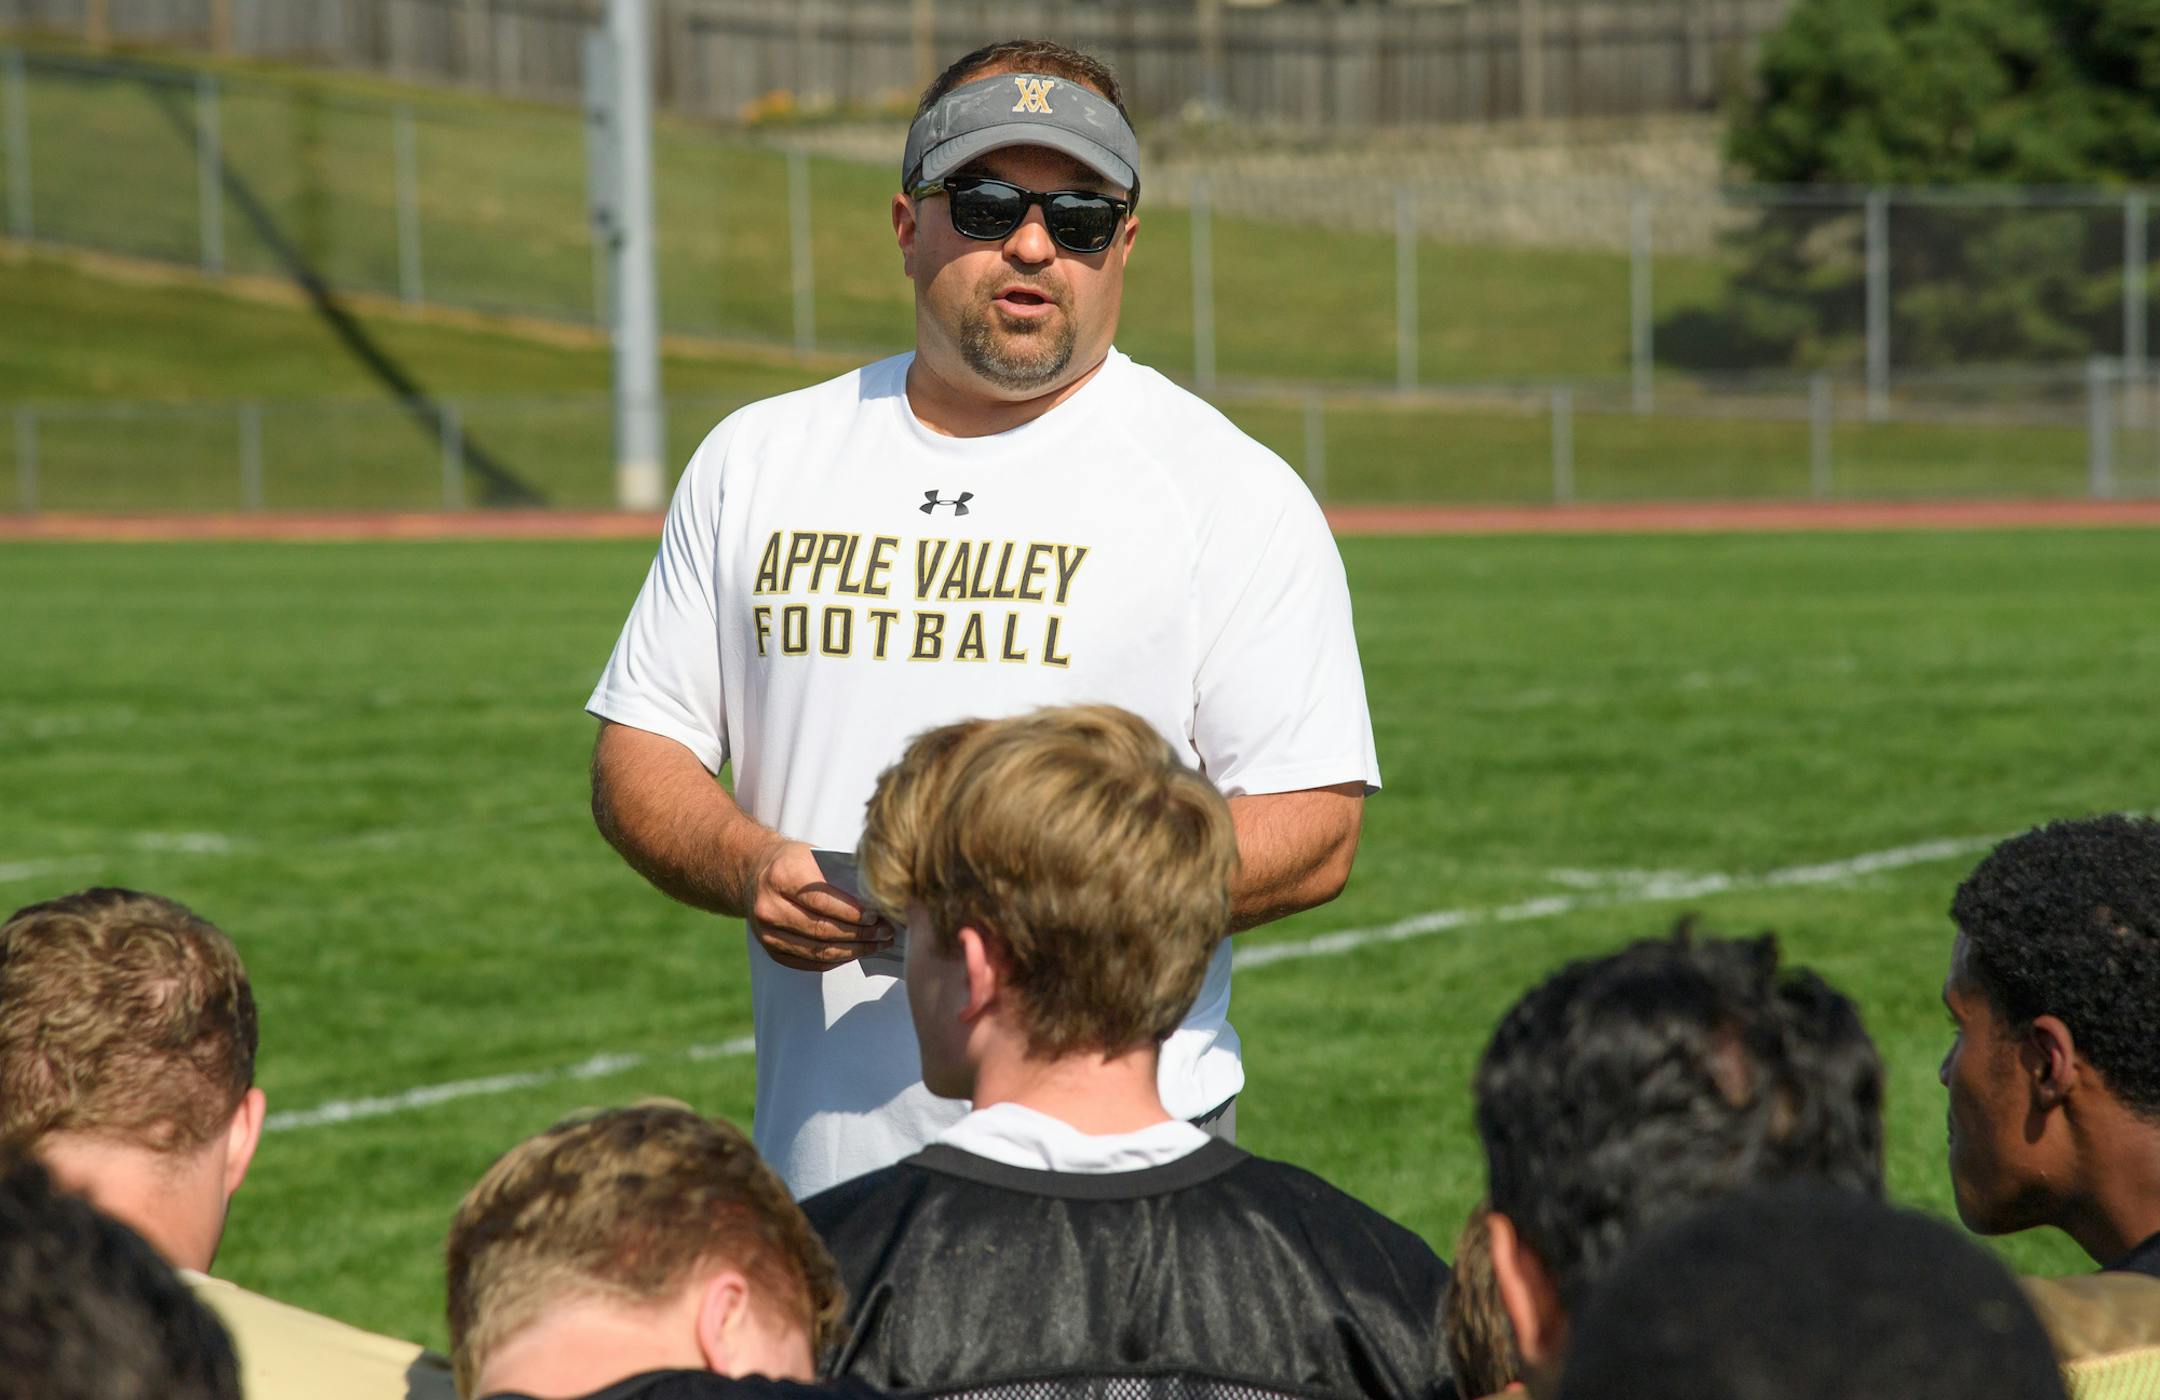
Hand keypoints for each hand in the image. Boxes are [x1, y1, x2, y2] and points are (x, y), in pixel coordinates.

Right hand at [746, 840, 891, 972]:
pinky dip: (835, 960)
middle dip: (859, 934)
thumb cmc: (793, 861)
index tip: (877, 916)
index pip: (822, 901)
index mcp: (781, 876)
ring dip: (852, 951)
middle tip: (885, 933)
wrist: (754, 872)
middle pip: (821, 929)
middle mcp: (769, 907)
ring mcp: (766, 933)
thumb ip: (840, 877)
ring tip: (876, 945)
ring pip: (817, 950)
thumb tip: (878, 901)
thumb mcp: (814, 856)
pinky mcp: (770, 950)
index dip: (852, 913)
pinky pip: (808, 962)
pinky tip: (855, 953)